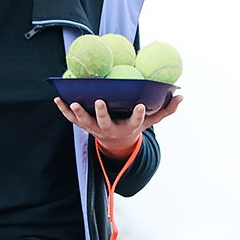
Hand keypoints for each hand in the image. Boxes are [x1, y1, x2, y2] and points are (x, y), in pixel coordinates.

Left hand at [54, 89, 182, 158]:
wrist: (116, 143)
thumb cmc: (134, 125)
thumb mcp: (151, 120)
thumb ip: (165, 110)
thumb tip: (182, 97)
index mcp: (127, 127)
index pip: (134, 122)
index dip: (137, 114)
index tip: (139, 105)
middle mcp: (110, 129)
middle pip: (105, 123)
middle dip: (102, 113)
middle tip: (99, 101)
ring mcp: (95, 129)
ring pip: (85, 123)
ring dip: (78, 113)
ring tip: (73, 102)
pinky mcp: (84, 126)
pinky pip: (72, 119)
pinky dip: (64, 110)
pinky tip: (58, 99)